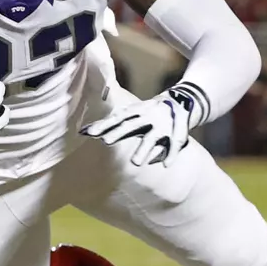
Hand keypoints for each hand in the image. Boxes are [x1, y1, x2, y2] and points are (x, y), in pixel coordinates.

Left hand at [81, 86, 196, 167]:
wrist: (183, 99)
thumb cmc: (148, 112)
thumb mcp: (131, 113)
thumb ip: (111, 124)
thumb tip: (83, 131)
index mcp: (136, 111)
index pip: (117, 118)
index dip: (104, 125)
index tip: (90, 133)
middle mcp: (148, 117)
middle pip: (132, 126)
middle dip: (119, 133)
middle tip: (106, 141)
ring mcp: (162, 125)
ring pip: (152, 138)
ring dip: (144, 149)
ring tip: (135, 162)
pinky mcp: (177, 132)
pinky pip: (174, 144)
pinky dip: (171, 154)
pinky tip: (165, 165)